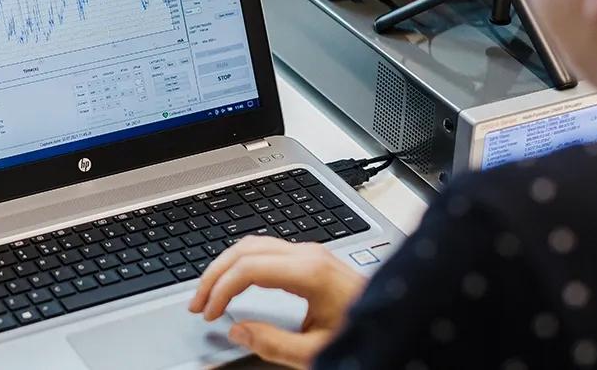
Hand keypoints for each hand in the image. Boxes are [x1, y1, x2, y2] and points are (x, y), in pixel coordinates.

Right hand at [187, 237, 364, 368]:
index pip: (248, 269)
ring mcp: (310, 252)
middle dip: (215, 275)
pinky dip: (241, 264)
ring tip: (209, 294)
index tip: (208, 313)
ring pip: (253, 245)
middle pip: (245, 250)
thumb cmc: (367, 335)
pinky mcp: (310, 258)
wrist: (399, 322)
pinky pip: (265, 250)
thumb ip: (273, 343)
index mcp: (310, 272)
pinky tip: (233, 282)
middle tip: (197, 303)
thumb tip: (237, 331)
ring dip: (225, 266)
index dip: (221, 290)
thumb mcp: (316, 351)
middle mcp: (309, 254)